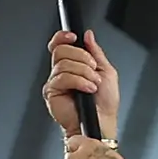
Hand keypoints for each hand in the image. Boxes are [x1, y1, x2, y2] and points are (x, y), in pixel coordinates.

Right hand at [45, 23, 122, 139]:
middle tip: (93, 69)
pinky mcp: (51, 93)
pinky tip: (87, 89)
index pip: (60, 45)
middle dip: (82, 57)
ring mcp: (56, 82)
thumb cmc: (104, 103)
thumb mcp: (106, 71)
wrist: (102, 123)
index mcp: (73, 65)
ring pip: (64, 63)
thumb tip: (88, 35)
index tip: (73, 36)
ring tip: (93, 83)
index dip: (62, 37)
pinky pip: (63, 78)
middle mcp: (62, 72)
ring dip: (84, 72)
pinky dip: (79, 81)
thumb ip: (95, 52)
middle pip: (61, 50)